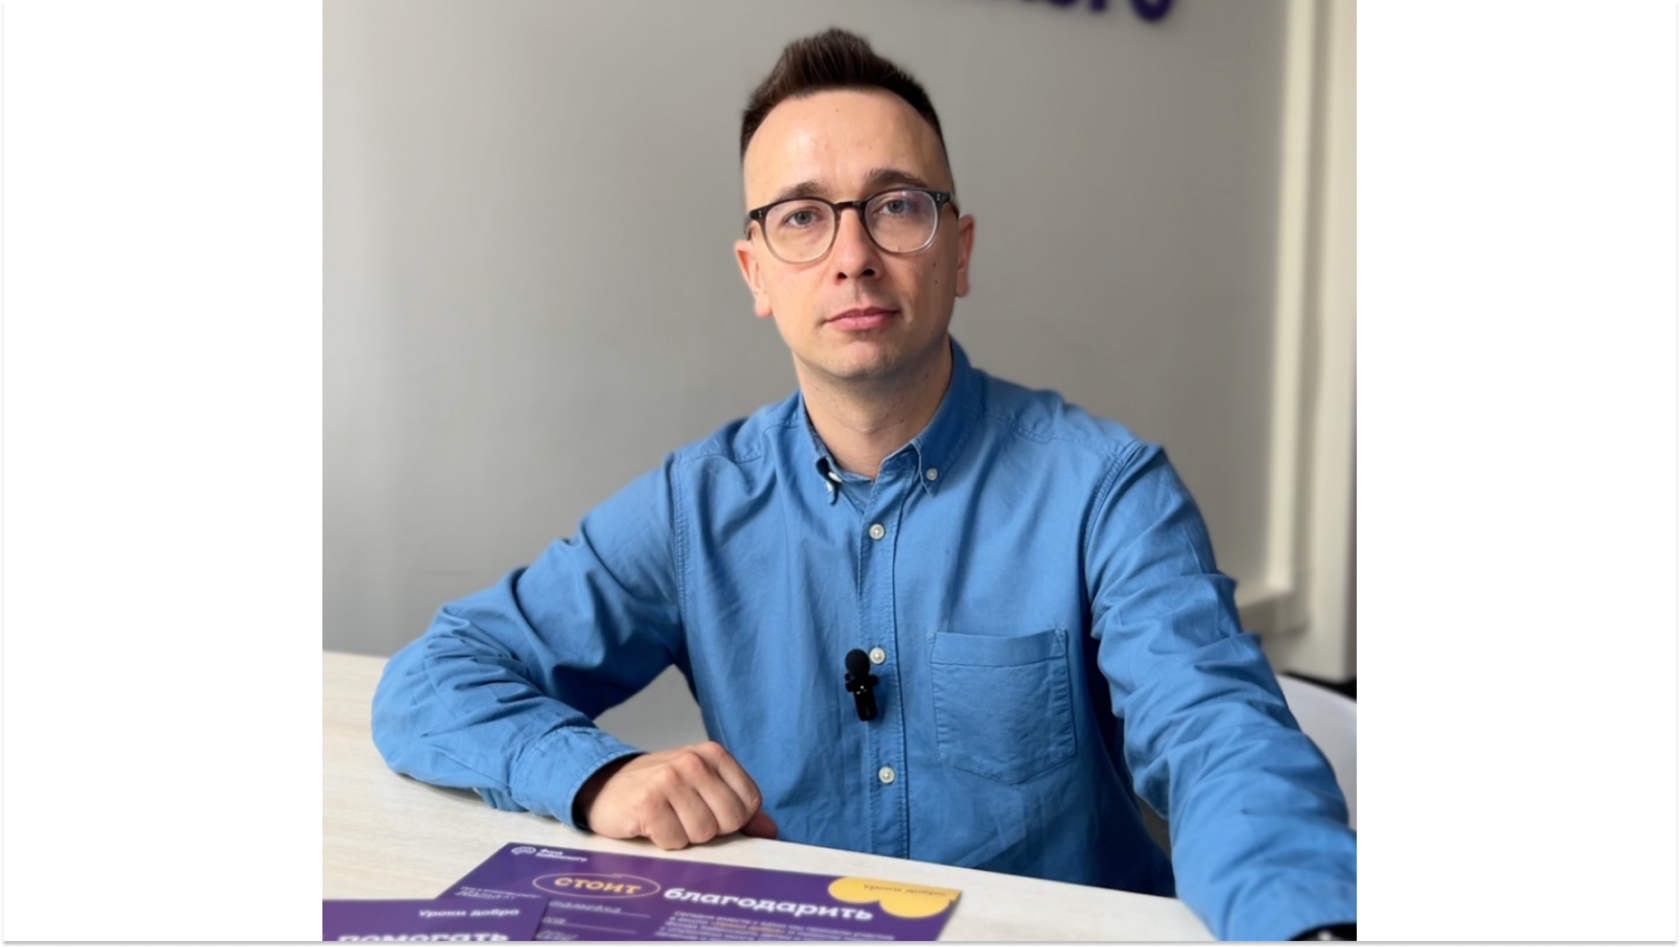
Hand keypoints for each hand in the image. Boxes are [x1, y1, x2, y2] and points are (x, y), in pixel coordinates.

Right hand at [576, 741, 778, 849]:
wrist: (603, 786)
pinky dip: (662, 842)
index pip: (750, 801)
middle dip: (710, 830)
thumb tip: (770, 831)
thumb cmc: (658, 790)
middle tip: (684, 817)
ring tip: (667, 820)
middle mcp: (693, 761)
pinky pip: (674, 841)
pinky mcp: (647, 802)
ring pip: (703, 833)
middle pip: (730, 819)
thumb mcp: (701, 788)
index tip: (709, 812)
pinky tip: (650, 825)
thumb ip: (738, 808)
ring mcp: (669, 779)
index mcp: (713, 754)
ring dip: (684, 836)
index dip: (733, 818)